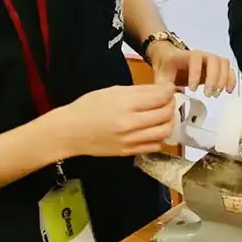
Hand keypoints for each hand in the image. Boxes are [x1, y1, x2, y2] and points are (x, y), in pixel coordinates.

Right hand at [53, 82, 176, 156]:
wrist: (70, 131)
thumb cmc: (88, 107)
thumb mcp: (113, 91)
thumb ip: (139, 91)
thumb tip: (161, 89)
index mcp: (126, 104)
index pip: (160, 97)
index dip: (169, 91)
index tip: (168, 88)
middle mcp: (130, 124)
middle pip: (165, 114)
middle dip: (171, 104)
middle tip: (168, 100)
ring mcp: (131, 140)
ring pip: (164, 131)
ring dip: (169, 121)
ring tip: (163, 114)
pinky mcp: (129, 152)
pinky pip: (155, 145)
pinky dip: (159, 136)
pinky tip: (153, 129)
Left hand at [148, 42, 235, 96]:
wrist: (169, 58)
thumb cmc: (165, 67)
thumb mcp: (160, 75)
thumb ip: (162, 87)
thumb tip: (167, 99)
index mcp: (186, 56)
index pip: (195, 58)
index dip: (196, 72)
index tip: (192, 89)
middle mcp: (201, 55)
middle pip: (214, 60)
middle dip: (213, 78)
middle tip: (208, 95)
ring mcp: (210, 60)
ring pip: (223, 63)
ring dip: (223, 79)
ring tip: (216, 94)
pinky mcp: (216, 67)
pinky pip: (228, 69)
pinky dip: (231, 79)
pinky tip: (228, 91)